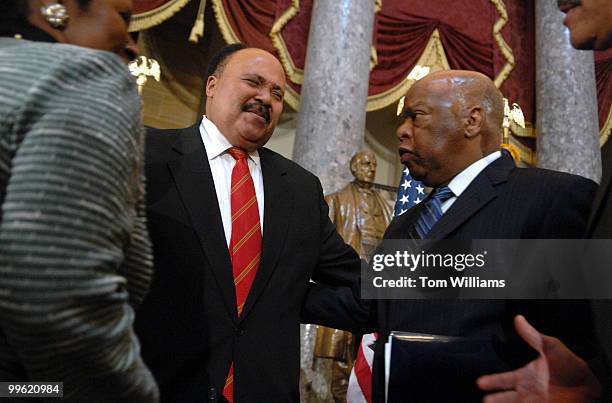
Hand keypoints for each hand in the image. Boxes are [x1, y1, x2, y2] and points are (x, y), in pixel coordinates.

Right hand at [476, 315, 600, 402]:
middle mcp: (528, 390)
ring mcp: (535, 401)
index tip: (480, 383)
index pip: (504, 379)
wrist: (590, 385)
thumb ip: (532, 336)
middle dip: (495, 399)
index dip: (492, 381)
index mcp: (526, 375)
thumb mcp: (550, 347)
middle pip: (506, 396)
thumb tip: (518, 318)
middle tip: (485, 400)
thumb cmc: (571, 365)